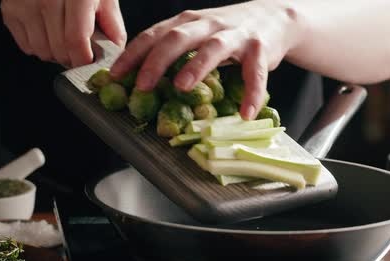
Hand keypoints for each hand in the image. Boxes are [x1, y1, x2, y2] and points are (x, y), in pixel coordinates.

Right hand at [0, 0, 126, 66]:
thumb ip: (114, 28)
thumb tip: (115, 57)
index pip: (76, 40)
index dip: (84, 59)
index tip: (89, 62)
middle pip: (59, 49)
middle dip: (72, 59)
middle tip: (79, 51)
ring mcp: (24, 4)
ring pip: (43, 51)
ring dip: (56, 54)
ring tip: (63, 39)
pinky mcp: (9, 10)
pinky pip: (27, 47)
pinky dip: (40, 46)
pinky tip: (47, 32)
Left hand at [110, 1, 302, 119]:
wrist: (274, 19)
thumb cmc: (229, 33)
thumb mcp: (198, 34)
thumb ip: (176, 50)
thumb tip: (141, 79)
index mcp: (188, 22)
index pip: (154, 35)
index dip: (133, 54)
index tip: (115, 75)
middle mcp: (208, 24)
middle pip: (177, 38)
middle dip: (156, 61)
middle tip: (142, 85)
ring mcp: (234, 35)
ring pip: (213, 48)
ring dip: (196, 67)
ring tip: (181, 87)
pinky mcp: (259, 49)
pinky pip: (255, 74)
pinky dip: (252, 94)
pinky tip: (245, 114)